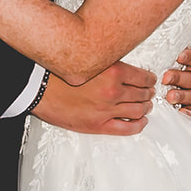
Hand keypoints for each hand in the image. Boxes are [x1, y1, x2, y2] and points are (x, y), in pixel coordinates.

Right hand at [32, 61, 155, 134]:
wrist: (40, 88)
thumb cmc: (60, 73)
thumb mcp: (91, 62)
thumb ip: (110, 65)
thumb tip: (128, 71)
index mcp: (113, 71)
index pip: (143, 77)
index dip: (150, 79)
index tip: (151, 80)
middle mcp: (113, 91)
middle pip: (142, 93)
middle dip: (149, 93)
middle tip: (150, 92)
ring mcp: (107, 110)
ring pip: (138, 110)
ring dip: (146, 108)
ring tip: (146, 106)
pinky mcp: (98, 125)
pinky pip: (127, 128)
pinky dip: (139, 125)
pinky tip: (141, 121)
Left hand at [163, 40, 190, 114]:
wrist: (173, 70)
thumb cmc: (176, 54)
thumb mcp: (183, 39)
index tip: (180, 55)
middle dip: (180, 78)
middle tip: (166, 77)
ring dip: (181, 96)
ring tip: (169, 96)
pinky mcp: (189, 105)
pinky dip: (188, 113)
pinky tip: (182, 114)